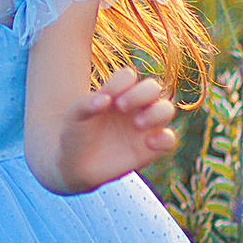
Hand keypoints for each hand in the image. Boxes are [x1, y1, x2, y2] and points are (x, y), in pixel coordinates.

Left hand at [52, 66, 177, 193]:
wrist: (74, 166)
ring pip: (166, 109)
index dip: (121, 82)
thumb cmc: (75, 135)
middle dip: (141, 93)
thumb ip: (86, 104)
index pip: (129, 76)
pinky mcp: (150, 149)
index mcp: (116, 93)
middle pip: (153, 87)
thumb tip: (104, 99)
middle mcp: (134, 107)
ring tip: (137, 124)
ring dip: (156, 112)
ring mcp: (144, 127)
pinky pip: (169, 139)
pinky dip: (165, 138)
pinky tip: (148, 143)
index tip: (106, 97)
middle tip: (121, 107)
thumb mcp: (74, 117)